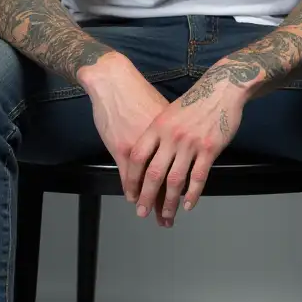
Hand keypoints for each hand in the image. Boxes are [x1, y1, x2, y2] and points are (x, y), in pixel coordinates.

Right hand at [81, 55, 173, 216]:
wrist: (116, 81)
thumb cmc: (140, 95)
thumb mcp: (164, 114)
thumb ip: (172, 135)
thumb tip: (182, 150)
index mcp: (175, 136)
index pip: (184, 168)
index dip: (185, 190)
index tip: (184, 205)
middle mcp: (162, 144)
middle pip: (168, 180)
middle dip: (167, 203)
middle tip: (168, 220)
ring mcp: (141, 147)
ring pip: (148, 182)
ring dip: (150, 201)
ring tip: (152, 215)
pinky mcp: (122, 147)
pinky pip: (128, 175)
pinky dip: (130, 188)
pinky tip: (131, 197)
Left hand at [125, 70, 244, 225]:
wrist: (221, 89)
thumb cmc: (194, 102)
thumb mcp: (167, 113)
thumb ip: (157, 134)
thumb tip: (146, 158)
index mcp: (157, 127)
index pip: (137, 158)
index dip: (132, 179)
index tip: (130, 194)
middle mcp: (171, 136)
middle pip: (154, 173)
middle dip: (146, 196)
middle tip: (142, 212)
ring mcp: (190, 143)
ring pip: (176, 180)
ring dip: (169, 201)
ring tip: (166, 215)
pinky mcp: (209, 149)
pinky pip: (198, 177)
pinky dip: (193, 194)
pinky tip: (188, 205)